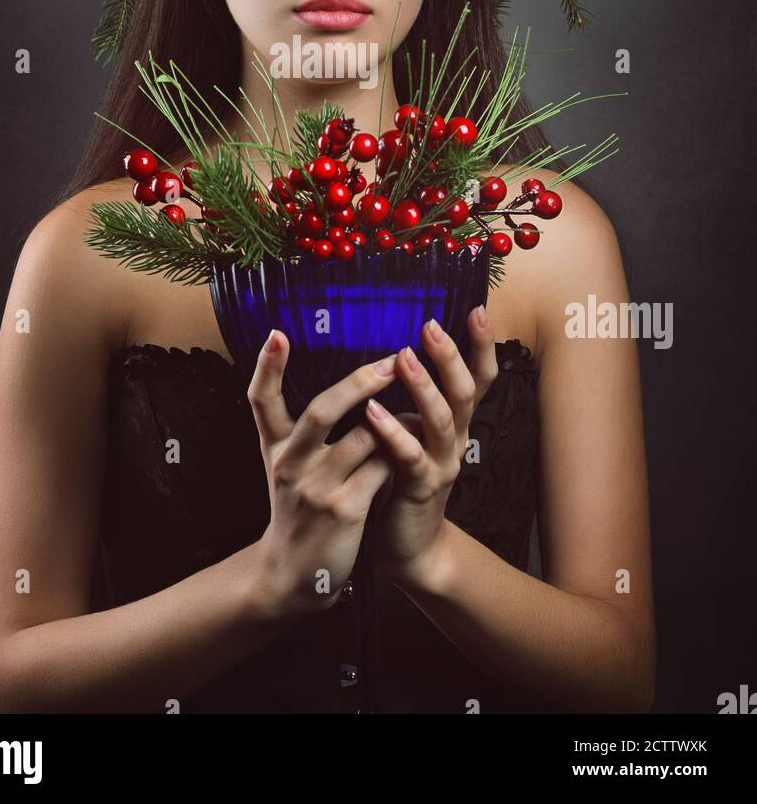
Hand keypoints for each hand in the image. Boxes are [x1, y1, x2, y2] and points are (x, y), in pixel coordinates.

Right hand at [247, 329, 398, 622]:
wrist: (293, 574)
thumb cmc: (299, 507)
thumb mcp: (286, 465)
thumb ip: (302, 427)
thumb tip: (345, 380)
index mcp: (275, 446)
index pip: (261, 399)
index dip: (267, 366)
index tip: (277, 332)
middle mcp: (291, 463)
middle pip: (322, 411)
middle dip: (359, 383)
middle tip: (393, 360)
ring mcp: (317, 489)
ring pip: (363, 439)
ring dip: (393, 421)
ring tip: (416, 406)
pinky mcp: (345, 511)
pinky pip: (381, 470)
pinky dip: (399, 453)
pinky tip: (414, 446)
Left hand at [363, 306, 498, 590]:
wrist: (411, 546)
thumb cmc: (405, 478)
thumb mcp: (415, 432)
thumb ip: (412, 399)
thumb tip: (395, 346)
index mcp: (455, 422)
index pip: (478, 378)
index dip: (481, 345)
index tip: (477, 308)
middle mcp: (456, 439)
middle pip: (464, 392)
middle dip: (450, 357)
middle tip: (431, 325)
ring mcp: (442, 464)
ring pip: (442, 421)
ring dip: (423, 387)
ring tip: (402, 358)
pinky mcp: (420, 489)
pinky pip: (410, 457)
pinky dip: (393, 432)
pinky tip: (372, 412)